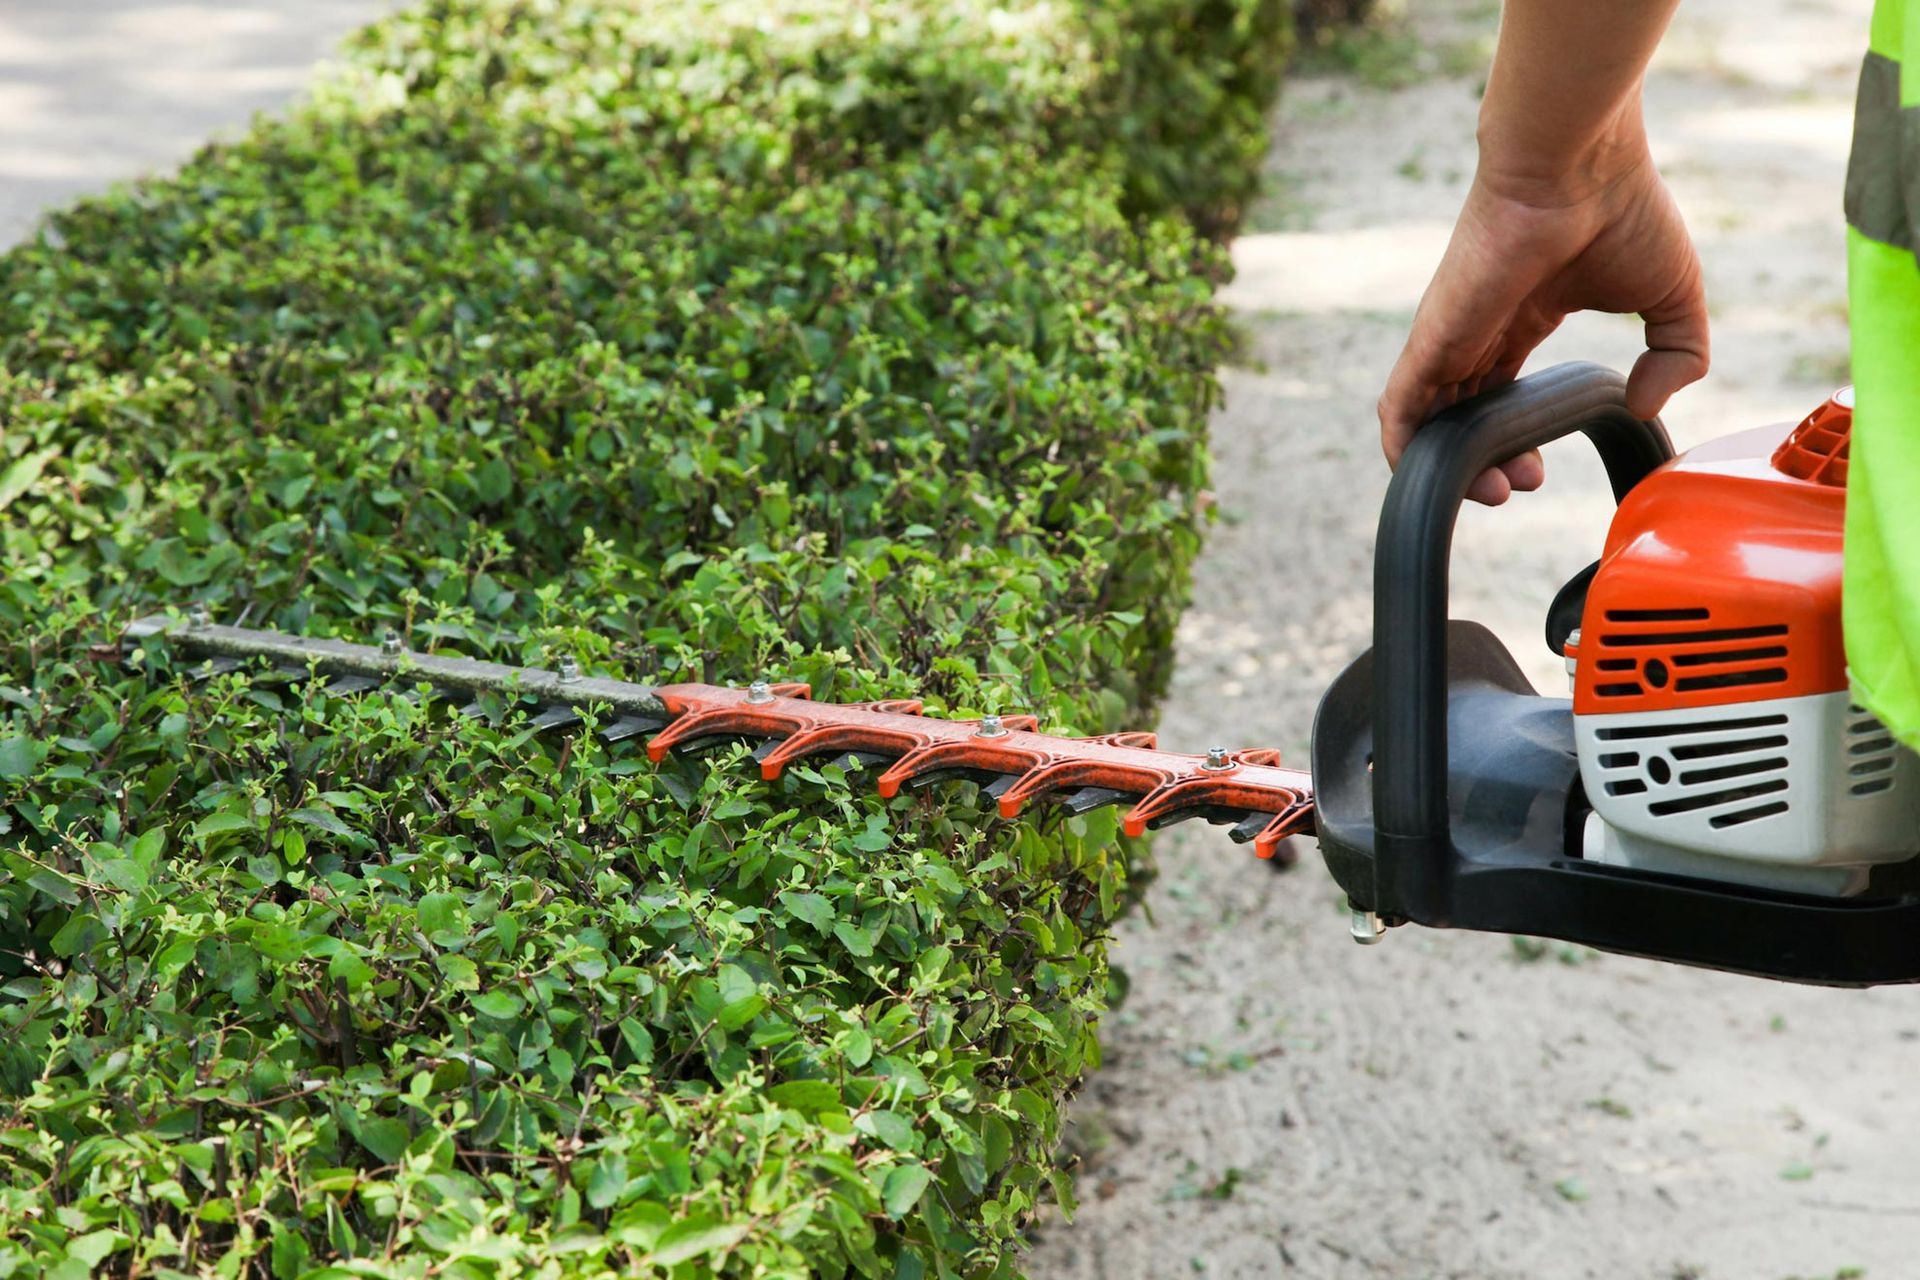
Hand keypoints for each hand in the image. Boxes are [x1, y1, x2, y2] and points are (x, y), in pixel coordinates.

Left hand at [1378, 144, 1708, 504]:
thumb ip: (1677, 355)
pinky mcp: (1433, 335)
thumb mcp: (1675, 296)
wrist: (1580, 162)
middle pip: (1463, 415)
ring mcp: (1453, 332)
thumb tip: (1644, 405)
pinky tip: (1430, 475)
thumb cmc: (1626, 209)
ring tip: (1493, 494)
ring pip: (1429, 420)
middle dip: (1486, 465)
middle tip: (1519, 487)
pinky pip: (1400, 404)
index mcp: (1527, 315)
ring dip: (1449, 468)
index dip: (1518, 439)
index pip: (1502, 392)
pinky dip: (1406, 446)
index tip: (1543, 469)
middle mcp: (1483, 327)